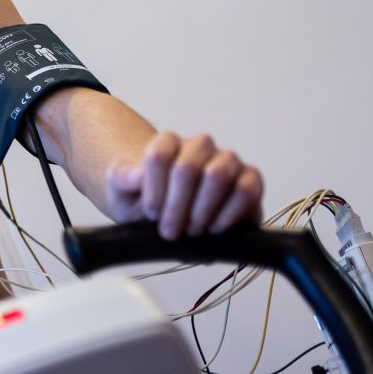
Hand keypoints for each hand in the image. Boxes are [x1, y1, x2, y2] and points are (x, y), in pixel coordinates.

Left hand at [107, 132, 263, 239]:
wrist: (172, 216)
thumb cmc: (146, 200)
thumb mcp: (122, 192)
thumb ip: (122, 178)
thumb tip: (137, 175)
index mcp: (168, 142)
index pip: (159, 156)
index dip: (154, 190)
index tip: (150, 213)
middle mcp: (200, 146)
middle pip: (187, 168)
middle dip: (175, 206)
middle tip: (169, 231)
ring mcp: (227, 161)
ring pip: (218, 175)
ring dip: (201, 210)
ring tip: (191, 230)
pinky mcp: (250, 179)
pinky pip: (246, 189)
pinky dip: (229, 213)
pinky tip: (214, 228)